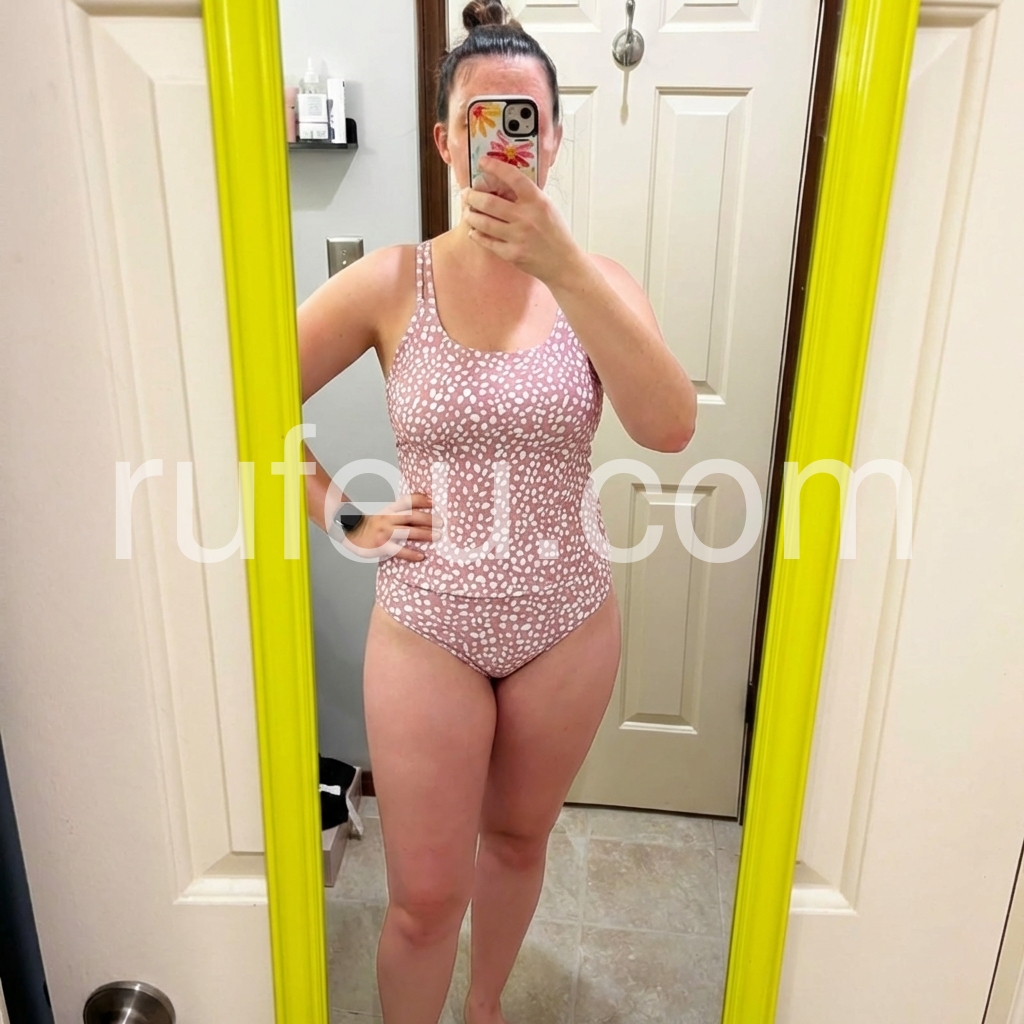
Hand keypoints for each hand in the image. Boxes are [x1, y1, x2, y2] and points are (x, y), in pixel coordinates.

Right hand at [338, 492, 440, 561]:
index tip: (434, 501)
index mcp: (389, 509)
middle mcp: (388, 519)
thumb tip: (424, 514)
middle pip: (411, 516)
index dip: (421, 499)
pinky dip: (411, 554)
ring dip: (425, 534)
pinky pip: (399, 550)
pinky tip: (421, 556)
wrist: (351, 534)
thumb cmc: (373, 525)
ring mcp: (384, 533)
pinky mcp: (382, 546)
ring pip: (408, 532)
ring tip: (438, 536)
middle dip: (428, 518)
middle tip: (442, 522)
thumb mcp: (385, 514)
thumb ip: (400, 513)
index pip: (407, 501)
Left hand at [461, 155, 582, 287]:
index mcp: (537, 201)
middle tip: (466, 194)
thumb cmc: (555, 233)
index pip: (513, 177)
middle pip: (489, 202)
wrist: (563, 262)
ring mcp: (518, 237)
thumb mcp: (547, 207)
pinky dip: (477, 235)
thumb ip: (527, 196)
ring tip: (467, 211)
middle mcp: (526, 217)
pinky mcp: (512, 254)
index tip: (483, 162)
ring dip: (470, 215)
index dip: (495, 167)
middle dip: (472, 196)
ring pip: (484, 223)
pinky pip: (487, 242)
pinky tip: (474, 231)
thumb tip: (502, 183)